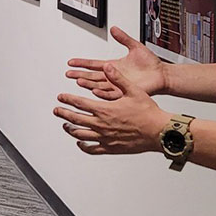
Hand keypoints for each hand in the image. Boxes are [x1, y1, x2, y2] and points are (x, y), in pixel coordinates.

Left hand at [54, 64, 168, 155]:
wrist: (158, 132)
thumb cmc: (148, 112)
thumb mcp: (133, 90)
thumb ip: (118, 79)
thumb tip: (107, 67)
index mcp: (105, 109)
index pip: (79, 103)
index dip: (67, 99)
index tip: (60, 97)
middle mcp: (102, 125)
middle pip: (75, 119)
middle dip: (63, 113)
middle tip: (56, 110)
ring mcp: (105, 138)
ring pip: (80, 134)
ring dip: (70, 129)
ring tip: (65, 125)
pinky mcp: (110, 148)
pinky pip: (92, 149)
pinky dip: (83, 145)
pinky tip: (80, 143)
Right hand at [65, 26, 168, 99]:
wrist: (162, 75)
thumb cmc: (151, 63)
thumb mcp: (135, 46)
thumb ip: (123, 38)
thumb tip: (114, 28)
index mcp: (113, 66)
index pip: (93, 64)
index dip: (82, 63)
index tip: (71, 62)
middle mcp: (114, 76)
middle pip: (92, 75)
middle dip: (79, 74)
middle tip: (69, 73)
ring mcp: (118, 84)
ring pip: (99, 85)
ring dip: (88, 83)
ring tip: (79, 80)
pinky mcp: (125, 91)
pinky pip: (111, 94)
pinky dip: (103, 92)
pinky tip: (95, 90)